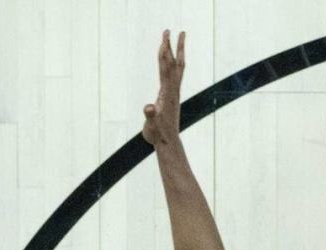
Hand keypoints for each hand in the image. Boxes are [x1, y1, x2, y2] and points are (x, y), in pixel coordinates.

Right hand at [142, 29, 184, 147]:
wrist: (168, 144)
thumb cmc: (158, 135)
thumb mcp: (151, 126)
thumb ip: (150, 116)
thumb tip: (149, 108)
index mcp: (167, 94)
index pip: (166, 68)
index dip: (165, 52)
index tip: (164, 37)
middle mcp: (173, 91)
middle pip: (173, 64)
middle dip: (171, 46)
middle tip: (168, 30)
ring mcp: (174, 94)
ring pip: (176, 69)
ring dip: (176, 53)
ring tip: (177, 39)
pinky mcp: (172, 97)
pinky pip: (175, 76)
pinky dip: (174, 65)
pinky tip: (174, 62)